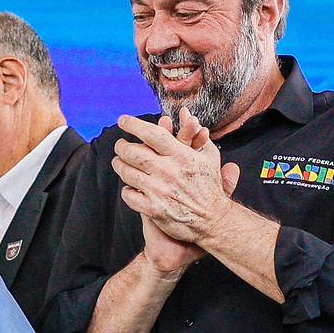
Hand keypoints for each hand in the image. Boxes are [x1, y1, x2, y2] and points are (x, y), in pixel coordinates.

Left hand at [113, 110, 241, 248]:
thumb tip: (184, 112)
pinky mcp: (153, 209)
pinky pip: (129, 195)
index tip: (122, 120)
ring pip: (127, 172)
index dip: (133, 125)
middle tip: (119, 145)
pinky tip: (130, 186)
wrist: (214, 220)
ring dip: (119, 165)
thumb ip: (194, 133)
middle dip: (121, 146)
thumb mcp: (208, 155)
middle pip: (133, 152)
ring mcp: (159, 191)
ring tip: (119, 162)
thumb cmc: (210, 185)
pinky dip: (127, 189)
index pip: (152, 134)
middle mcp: (169, 171)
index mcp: (182, 156)